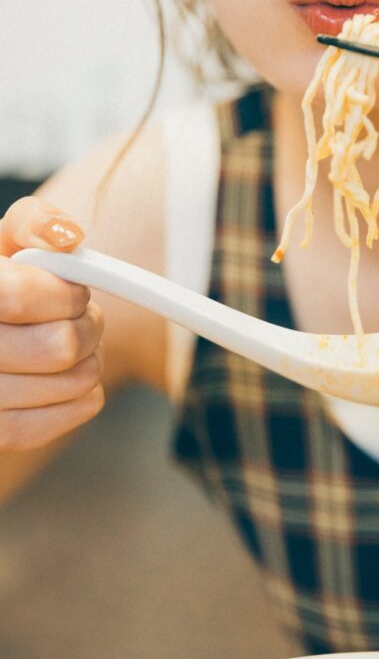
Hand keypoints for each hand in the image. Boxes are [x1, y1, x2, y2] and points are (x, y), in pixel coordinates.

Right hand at [0, 197, 104, 450]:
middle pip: (59, 345)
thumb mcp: (5, 239)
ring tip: (64, 341)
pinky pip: (78, 410)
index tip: (69, 288)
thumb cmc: (0, 281)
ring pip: (77, 380)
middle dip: (86, 322)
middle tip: (75, 314)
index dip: (61, 291)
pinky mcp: (0, 436)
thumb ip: (34, 222)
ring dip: (89, 355)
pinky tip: (65, 372)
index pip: (19, 297)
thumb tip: (67, 238)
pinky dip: (87, 388)